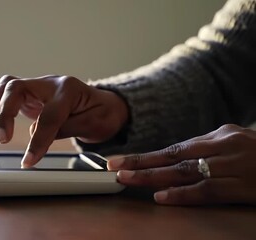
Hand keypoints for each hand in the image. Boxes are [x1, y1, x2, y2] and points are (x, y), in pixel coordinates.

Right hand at [0, 75, 128, 166]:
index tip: (29, 160)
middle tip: (4, 138)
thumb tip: (35, 135)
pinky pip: (6, 92)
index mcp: (68, 90)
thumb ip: (62, 128)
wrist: (105, 104)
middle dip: (6, 113)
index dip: (38, 139)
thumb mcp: (92, 125)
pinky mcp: (31, 95)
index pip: (48, 114)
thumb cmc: (101, 114)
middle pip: (17, 88)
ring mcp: (38, 87)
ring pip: (7, 86)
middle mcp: (50, 84)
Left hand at [108, 124, 255, 204]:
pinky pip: (208, 190)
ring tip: (128, 179)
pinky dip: (184, 194)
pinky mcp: (244, 186)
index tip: (120, 159)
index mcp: (218, 136)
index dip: (145, 155)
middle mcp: (222, 147)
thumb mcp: (236, 141)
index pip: (173, 147)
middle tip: (114, 167)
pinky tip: (163, 197)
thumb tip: (177, 156)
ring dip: (153, 177)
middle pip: (173, 157)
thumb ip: (207, 148)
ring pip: (185, 172)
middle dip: (141, 163)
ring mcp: (233, 166)